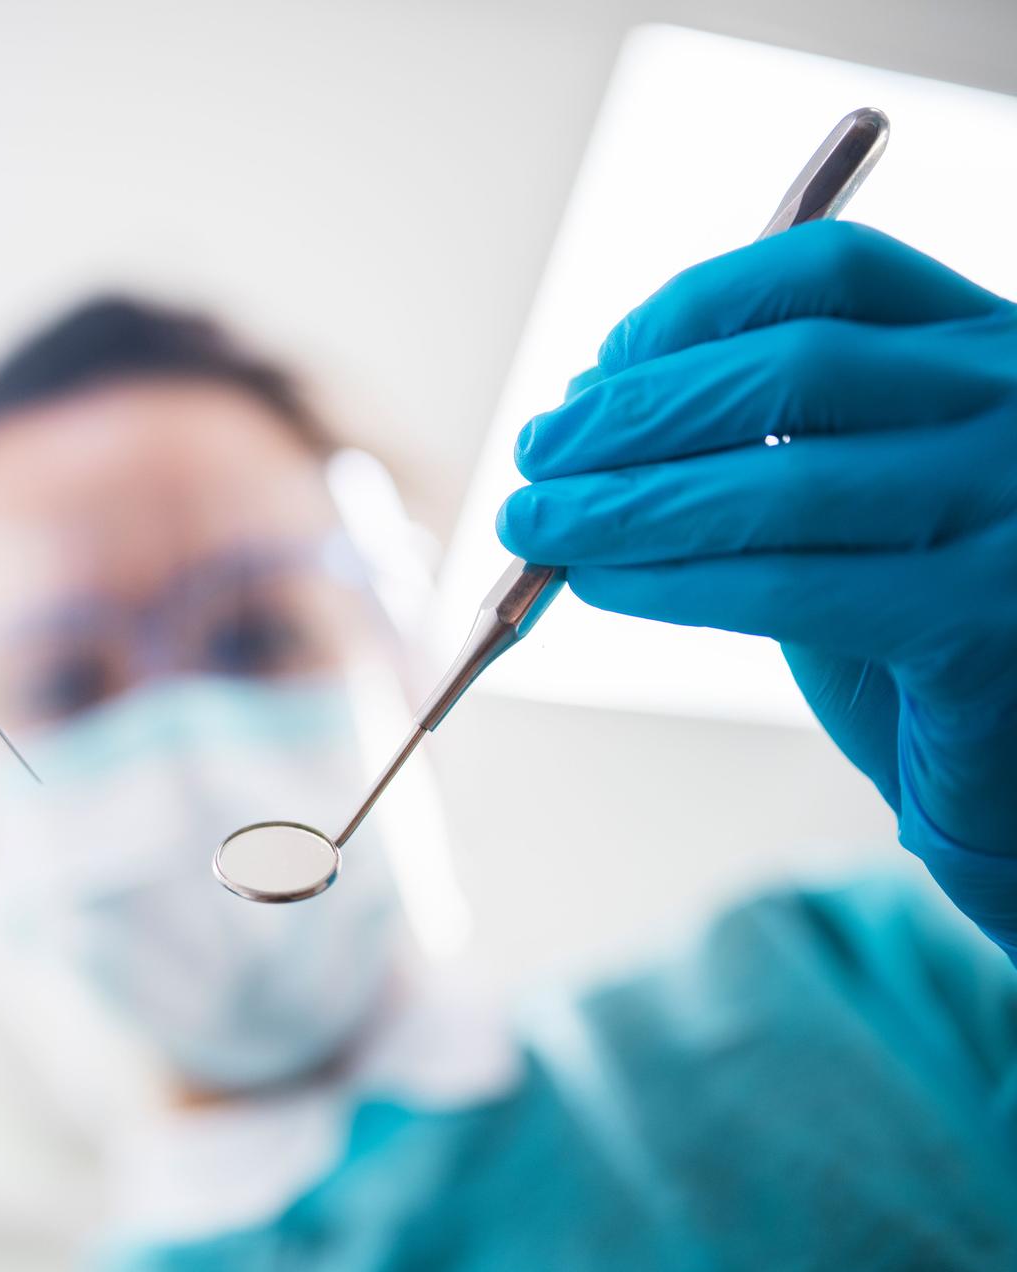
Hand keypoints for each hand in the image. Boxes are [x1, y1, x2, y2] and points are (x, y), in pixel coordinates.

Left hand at [497, 222, 1016, 955]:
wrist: (1015, 764)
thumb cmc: (918, 622)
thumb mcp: (848, 499)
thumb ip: (754, 440)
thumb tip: (585, 404)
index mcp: (990, 349)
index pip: (833, 272)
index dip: (695, 307)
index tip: (599, 365)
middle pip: (793, 366)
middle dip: (637, 410)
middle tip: (538, 452)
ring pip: (778, 481)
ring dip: (626, 502)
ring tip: (536, 523)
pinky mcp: (983, 626)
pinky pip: (786, 586)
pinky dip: (669, 581)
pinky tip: (602, 586)